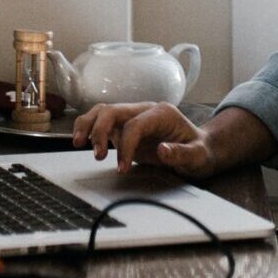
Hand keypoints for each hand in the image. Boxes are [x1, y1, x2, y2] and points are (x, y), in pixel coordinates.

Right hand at [71, 103, 217, 176]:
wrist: (200, 149)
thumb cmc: (200, 151)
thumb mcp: (199, 156)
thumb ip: (183, 154)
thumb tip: (163, 150)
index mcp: (162, 113)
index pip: (135, 124)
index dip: (126, 146)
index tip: (122, 168)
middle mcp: (145, 110)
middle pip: (113, 111)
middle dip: (100, 131)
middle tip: (96, 155)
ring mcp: (133, 117)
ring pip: (103, 111)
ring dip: (88, 125)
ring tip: (77, 143)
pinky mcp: (124, 126)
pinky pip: (101, 121)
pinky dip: (88, 128)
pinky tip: (81, 141)